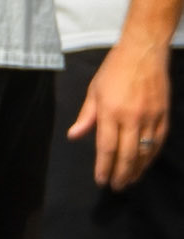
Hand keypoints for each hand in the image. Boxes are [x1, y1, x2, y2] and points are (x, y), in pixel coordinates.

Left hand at [68, 39, 169, 189]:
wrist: (144, 52)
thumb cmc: (114, 69)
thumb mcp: (93, 91)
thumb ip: (86, 116)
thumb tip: (74, 136)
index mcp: (110, 111)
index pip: (106, 147)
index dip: (104, 167)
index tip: (101, 180)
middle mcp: (131, 117)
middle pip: (126, 154)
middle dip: (120, 174)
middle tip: (116, 187)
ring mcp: (150, 116)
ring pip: (144, 151)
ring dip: (137, 169)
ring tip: (130, 181)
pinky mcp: (164, 114)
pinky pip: (158, 141)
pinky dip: (151, 156)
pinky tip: (145, 164)